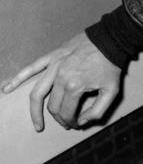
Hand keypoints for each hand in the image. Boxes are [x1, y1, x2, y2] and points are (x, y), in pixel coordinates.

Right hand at [1, 33, 121, 130]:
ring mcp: (54, 66)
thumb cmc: (112, 64)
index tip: (77, 124)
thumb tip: (82, 121)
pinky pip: (32, 68)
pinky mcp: (53, 56)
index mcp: (74, 87)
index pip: (66, 113)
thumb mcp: (112, 90)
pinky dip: (18, 78)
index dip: (71, 122)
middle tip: (67, 123)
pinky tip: (6, 89)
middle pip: (52, 106)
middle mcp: (60, 78)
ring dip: (34, 110)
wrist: (111, 39)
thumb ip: (98, 110)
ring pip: (37, 93)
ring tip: (37, 123)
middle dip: (59, 118)